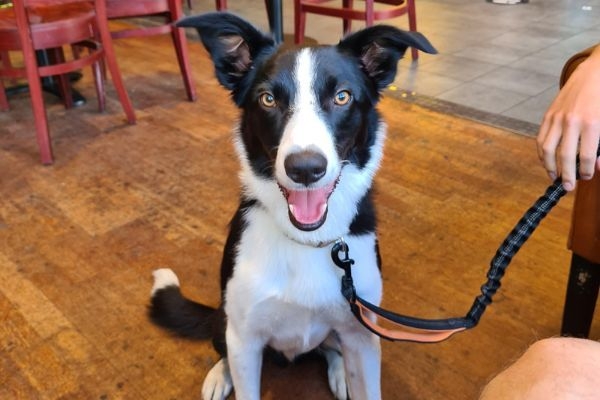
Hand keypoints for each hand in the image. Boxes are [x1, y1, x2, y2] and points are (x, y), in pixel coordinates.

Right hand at [536, 46, 599, 190]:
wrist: (595, 71)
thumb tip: (596, 164)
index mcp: (592, 123)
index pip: (586, 156)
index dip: (587, 171)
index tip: (587, 177)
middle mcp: (572, 121)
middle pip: (565, 157)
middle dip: (567, 175)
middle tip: (568, 187)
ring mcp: (557, 118)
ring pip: (547, 150)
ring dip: (550, 167)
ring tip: (555, 176)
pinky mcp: (548, 114)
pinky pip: (541, 139)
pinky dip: (541, 153)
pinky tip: (547, 161)